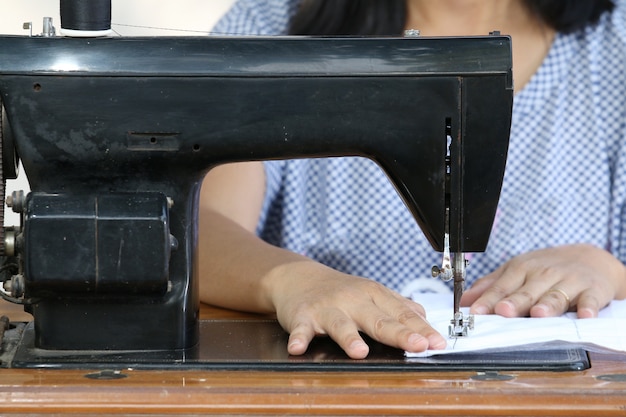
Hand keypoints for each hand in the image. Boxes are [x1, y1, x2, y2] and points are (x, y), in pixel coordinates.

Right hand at [268, 261, 446, 358]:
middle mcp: (353, 300)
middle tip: (418, 346)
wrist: (297, 277)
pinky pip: (300, 329)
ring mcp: (327, 308)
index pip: (402, 314)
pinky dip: (299, 338)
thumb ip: (397, 306)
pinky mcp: (302, 316)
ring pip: (340, 324)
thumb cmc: (339, 291)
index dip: (421, 329)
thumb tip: (424, 317)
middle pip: (378, 319)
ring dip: (349, 338)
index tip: (438, 343)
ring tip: (359, 352)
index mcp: (373, 295)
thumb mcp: (371, 293)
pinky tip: (297, 348)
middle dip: (399, 333)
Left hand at [461, 244, 625, 318]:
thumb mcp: (516, 271)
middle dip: (514, 301)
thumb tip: (463, 301)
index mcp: (521, 270)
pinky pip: (590, 300)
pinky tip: (585, 315)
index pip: (502, 287)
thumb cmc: (546, 269)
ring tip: (538, 313)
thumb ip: (490, 286)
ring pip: (556, 295)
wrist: (590, 259)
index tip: (476, 311)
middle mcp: (544, 274)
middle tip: (503, 311)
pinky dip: (588, 307)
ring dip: (547, 304)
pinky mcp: (593, 290)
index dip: (489, 299)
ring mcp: (569, 281)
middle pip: (527, 291)